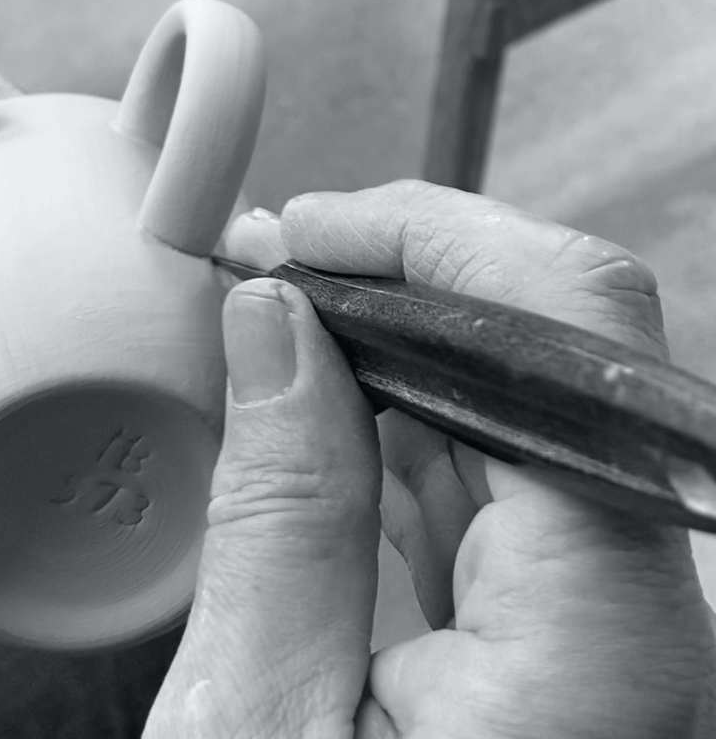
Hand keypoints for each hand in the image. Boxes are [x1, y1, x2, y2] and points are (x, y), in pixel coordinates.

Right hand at [146, 180, 715, 737]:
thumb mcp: (257, 729)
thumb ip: (279, 506)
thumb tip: (270, 322)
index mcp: (610, 638)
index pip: (572, 331)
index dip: (434, 241)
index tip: (305, 230)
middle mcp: (660, 610)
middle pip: (556, 352)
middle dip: (402, 286)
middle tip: (273, 273)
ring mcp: (632, 619)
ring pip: (525, 406)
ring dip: (396, 349)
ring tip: (283, 332)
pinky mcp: (586, 630)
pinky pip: (505, 478)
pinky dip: (410, 426)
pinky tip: (332, 414)